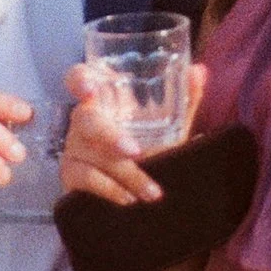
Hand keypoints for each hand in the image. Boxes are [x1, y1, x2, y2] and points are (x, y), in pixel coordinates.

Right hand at [58, 61, 207, 207]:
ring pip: (92, 155)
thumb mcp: (168, 124)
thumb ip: (184, 98)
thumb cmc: (148, 144)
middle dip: (109, 135)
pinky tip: (128, 199)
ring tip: (153, 193)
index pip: (80, 78)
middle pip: (85, 119)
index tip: (90, 89)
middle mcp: (85, 118)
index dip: (80, 80)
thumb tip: (199, 71)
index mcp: (104, 99)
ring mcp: (75, 146)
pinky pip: (85, 178)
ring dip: (125, 174)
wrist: (136, 186)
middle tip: (135, 151)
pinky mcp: (71, 172)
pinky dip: (109, 189)